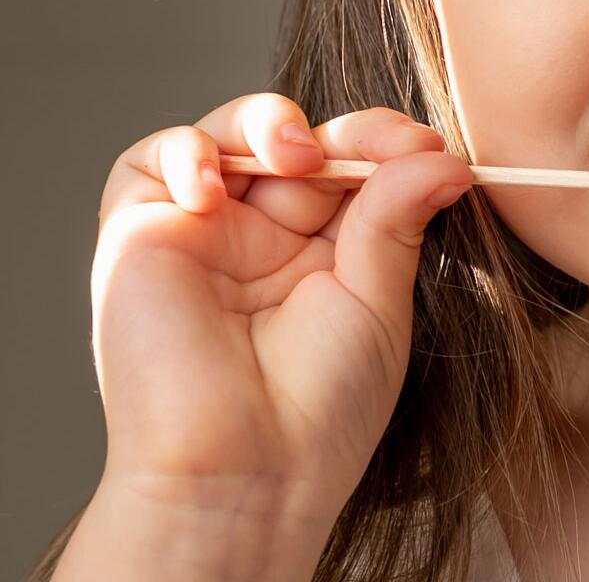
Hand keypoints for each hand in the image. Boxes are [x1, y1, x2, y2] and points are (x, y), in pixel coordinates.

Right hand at [63, 95, 470, 577]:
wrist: (248, 470)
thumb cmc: (318, 406)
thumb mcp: (377, 300)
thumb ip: (395, 218)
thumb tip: (442, 158)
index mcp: (328, 247)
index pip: (356, 165)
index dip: (387, 143)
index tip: (429, 148)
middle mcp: (264, 232)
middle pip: (298, 139)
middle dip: (343, 131)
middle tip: (385, 145)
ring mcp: (205, 229)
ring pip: (229, 133)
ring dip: (268, 124)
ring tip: (300, 158)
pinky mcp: (141, 233)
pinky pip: (152, 160)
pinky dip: (186, 153)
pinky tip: (214, 190)